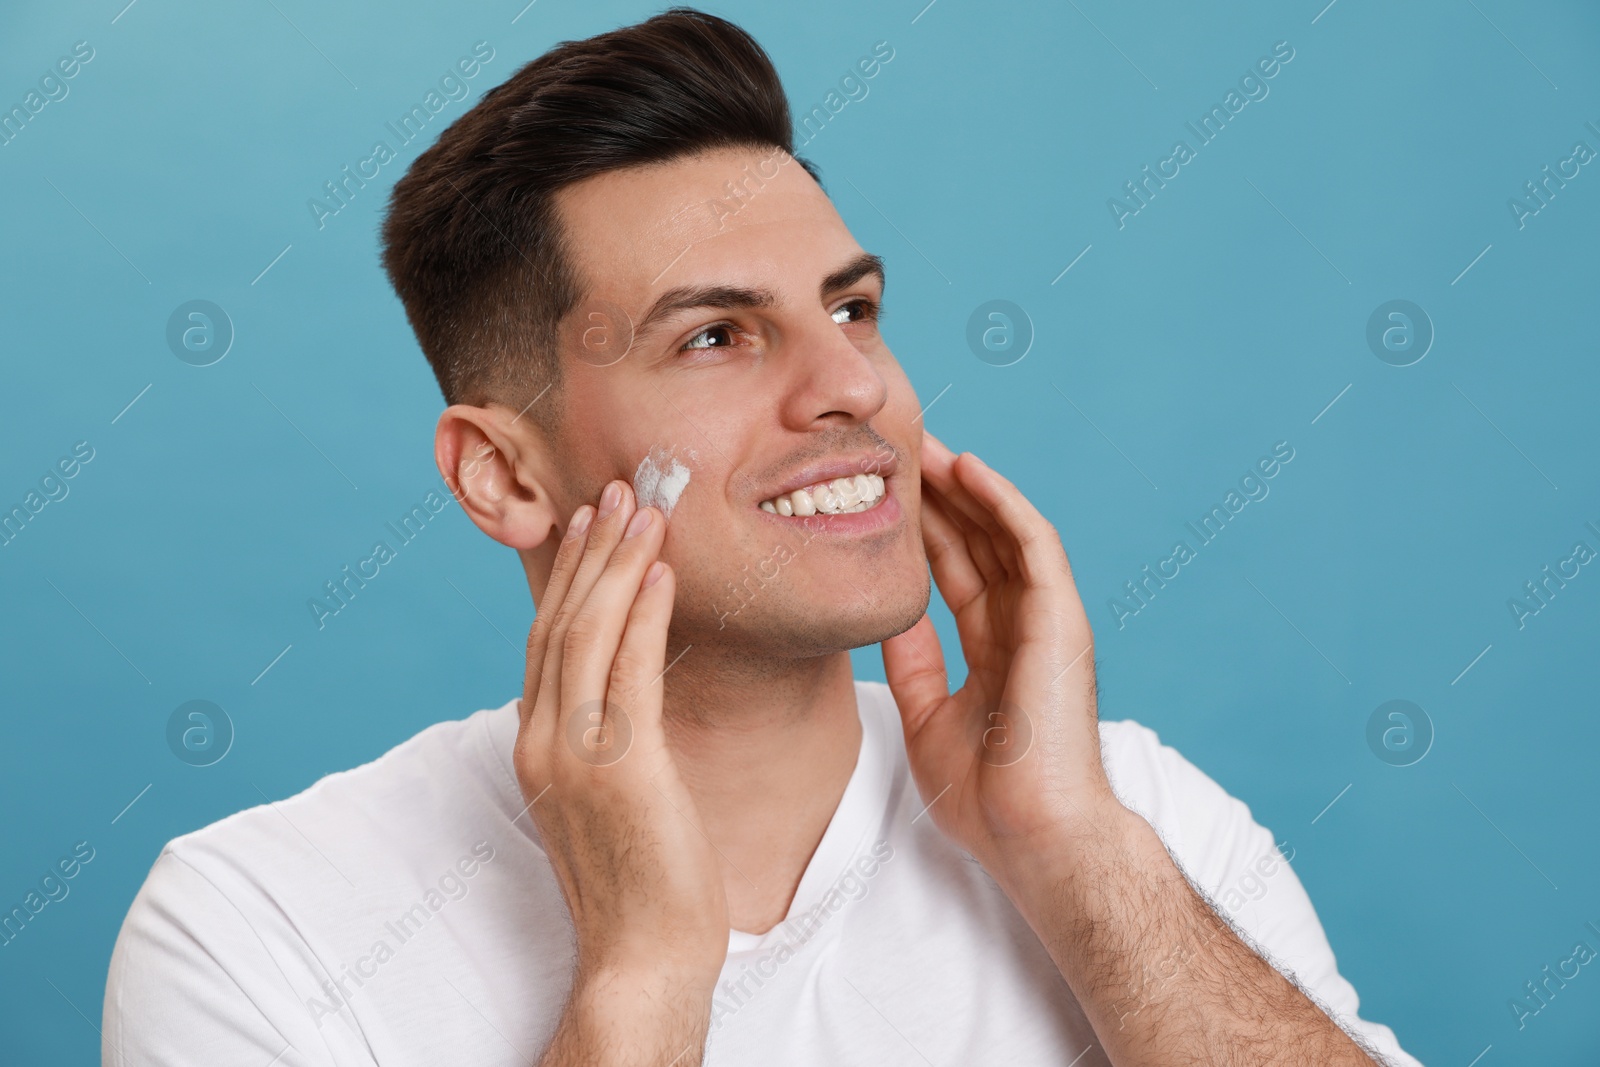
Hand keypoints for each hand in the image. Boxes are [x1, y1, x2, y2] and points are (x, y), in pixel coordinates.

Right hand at [514, 479, 727, 996]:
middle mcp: (542, 741)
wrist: (642, 956)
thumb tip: (619, 699)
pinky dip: (643, 613)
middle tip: (619, 492)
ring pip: (588, 634)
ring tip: (644, 508)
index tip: (592, 524)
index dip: (569, 576)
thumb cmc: (641, 881)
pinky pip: (628, 672)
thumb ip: (601, 741)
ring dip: (617, 563)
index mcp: (536, 745)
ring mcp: (574, 755)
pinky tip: (663, 571)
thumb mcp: (608, 798)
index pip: (547, 640)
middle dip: (591, 551)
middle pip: (560, 622)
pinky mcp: (619, 770)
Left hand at [881, 432, 1120, 883]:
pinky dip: (1002, 502)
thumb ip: (914, 663)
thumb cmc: (988, 797)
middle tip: (895, 449)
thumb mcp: (928, 717)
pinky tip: (968, 469)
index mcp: (996, 649)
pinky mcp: (1061, 618)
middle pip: (979, 542)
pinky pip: (1032, 544)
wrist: (1032, 837)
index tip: (880, 494)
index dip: (924, 529)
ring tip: (924, 445)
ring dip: (966, 486)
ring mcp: (1046, 620)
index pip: (958, 572)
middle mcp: (1023, 626)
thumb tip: (887, 619)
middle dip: (939, 495)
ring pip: (1004, 531)